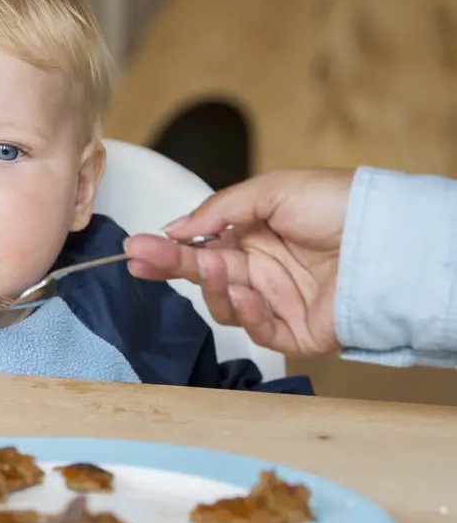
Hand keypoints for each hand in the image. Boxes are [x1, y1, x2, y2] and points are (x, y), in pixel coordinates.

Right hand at [124, 168, 354, 355]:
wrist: (384, 239)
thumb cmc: (339, 205)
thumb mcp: (271, 190)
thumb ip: (219, 211)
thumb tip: (176, 227)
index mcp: (256, 234)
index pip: (201, 245)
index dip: (169, 248)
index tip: (138, 247)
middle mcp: (263, 268)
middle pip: (204, 275)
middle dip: (170, 267)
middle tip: (139, 261)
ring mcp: (278, 301)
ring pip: (226, 304)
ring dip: (212, 287)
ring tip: (212, 267)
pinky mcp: (296, 331)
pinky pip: (259, 330)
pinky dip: (247, 312)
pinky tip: (245, 291)